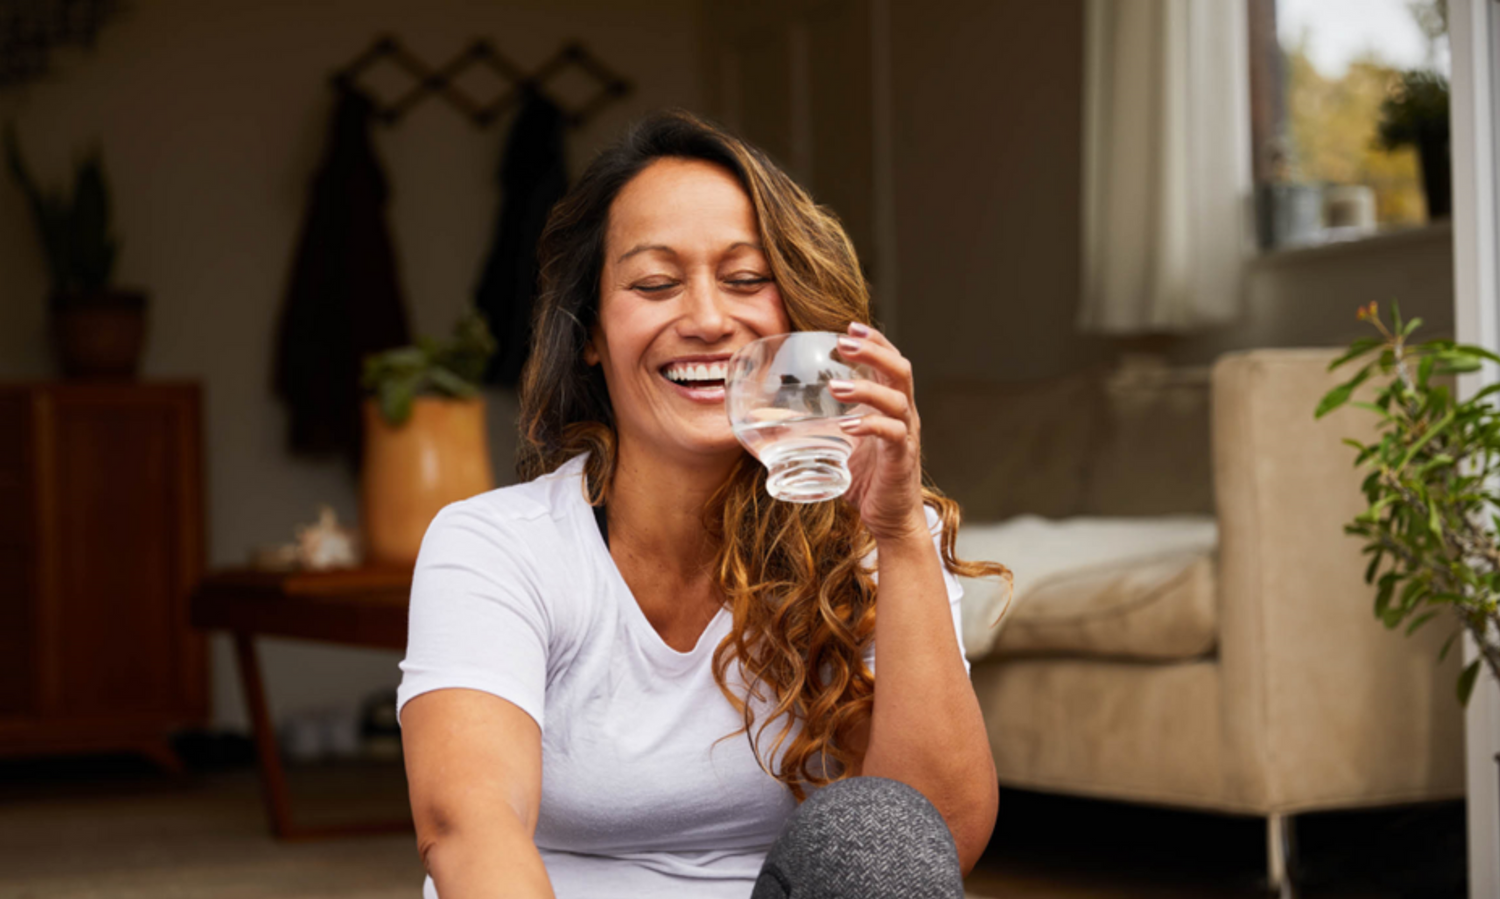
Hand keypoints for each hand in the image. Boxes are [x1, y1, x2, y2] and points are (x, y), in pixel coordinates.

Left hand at [828, 323, 927, 543]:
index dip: (874, 341)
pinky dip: (870, 425)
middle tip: (844, 341)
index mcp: (891, 406)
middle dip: (874, 350)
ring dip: (865, 388)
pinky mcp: (902, 459)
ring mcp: (906, 435)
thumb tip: (774, 417)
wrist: (891, 520)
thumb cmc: (867, 481)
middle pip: (900, 369)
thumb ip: (819, 426)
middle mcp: (904, 415)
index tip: (850, 326)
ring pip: (896, 399)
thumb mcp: (840, 446)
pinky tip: (847, 424)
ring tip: (836, 386)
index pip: (890, 362)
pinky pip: (892, 434)